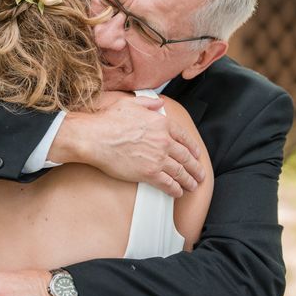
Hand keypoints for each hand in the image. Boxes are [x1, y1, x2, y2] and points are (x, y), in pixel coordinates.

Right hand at [49, 92, 203, 197]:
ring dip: (189, 180)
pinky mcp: (148, 173)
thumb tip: (159, 103)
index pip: (184, 137)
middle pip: (186, 157)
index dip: (192, 147)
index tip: (196, 154)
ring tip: (192, 185)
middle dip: (195, 167)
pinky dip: (175, 189)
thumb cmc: (108, 120)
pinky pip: (167, 183)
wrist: (95, 137)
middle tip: (200, 173)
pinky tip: (178, 192)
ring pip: (180, 172)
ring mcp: (157, 158)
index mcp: (161, 123)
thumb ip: (148, 102)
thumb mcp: (131, 103)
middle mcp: (163, 141)